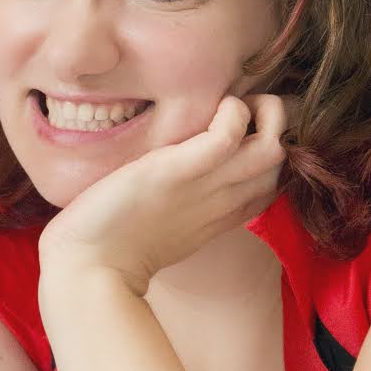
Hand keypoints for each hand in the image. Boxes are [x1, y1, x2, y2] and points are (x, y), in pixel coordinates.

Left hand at [36, 92, 289, 296]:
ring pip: (273, 149)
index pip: (274, 181)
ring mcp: (205, 187)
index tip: (245, 127)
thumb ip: (186, 201)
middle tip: (243, 106)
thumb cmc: (115, 243)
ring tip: (236, 102)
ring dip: (265, 114)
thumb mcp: (164, 222)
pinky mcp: (178, 171)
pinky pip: (227, 135)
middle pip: (282, 164)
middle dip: (277, 125)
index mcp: (222, 214)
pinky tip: (215, 106)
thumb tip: (181, 176)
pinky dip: (232, 113)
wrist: (88, 267)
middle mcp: (223, 200)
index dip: (271, 148)